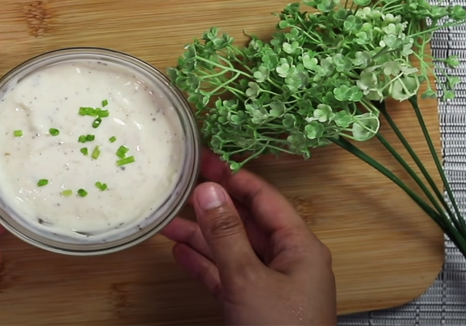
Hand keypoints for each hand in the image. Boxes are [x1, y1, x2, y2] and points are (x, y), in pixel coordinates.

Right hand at [162, 150, 335, 324]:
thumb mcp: (249, 278)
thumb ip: (226, 234)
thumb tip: (208, 190)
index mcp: (299, 246)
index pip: (265, 199)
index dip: (235, 177)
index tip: (205, 161)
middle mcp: (285, 260)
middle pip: (245, 223)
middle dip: (212, 207)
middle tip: (182, 184)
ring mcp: (268, 284)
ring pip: (230, 250)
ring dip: (200, 237)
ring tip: (166, 222)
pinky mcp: (251, 305)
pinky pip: (224, 276)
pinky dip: (203, 265)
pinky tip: (179, 254)